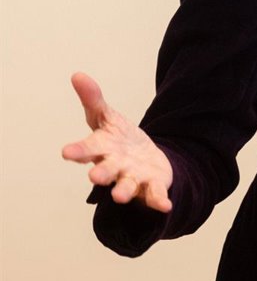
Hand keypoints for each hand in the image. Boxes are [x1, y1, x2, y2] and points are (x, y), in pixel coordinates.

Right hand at [61, 72, 173, 212]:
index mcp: (102, 149)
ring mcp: (132, 178)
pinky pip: (154, 196)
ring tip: (120, 196)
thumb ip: (93, 99)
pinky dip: (158, 201)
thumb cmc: (117, 140)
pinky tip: (165, 205)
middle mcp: (114, 166)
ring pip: (126, 186)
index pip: (88, 149)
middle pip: (106, 170)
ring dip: (123, 190)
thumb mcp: (106, 117)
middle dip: (101, 173)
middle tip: (94, 177)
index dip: (79, 151)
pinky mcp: (151, 186)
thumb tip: (77, 75)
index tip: (66, 152)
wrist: (144, 160)